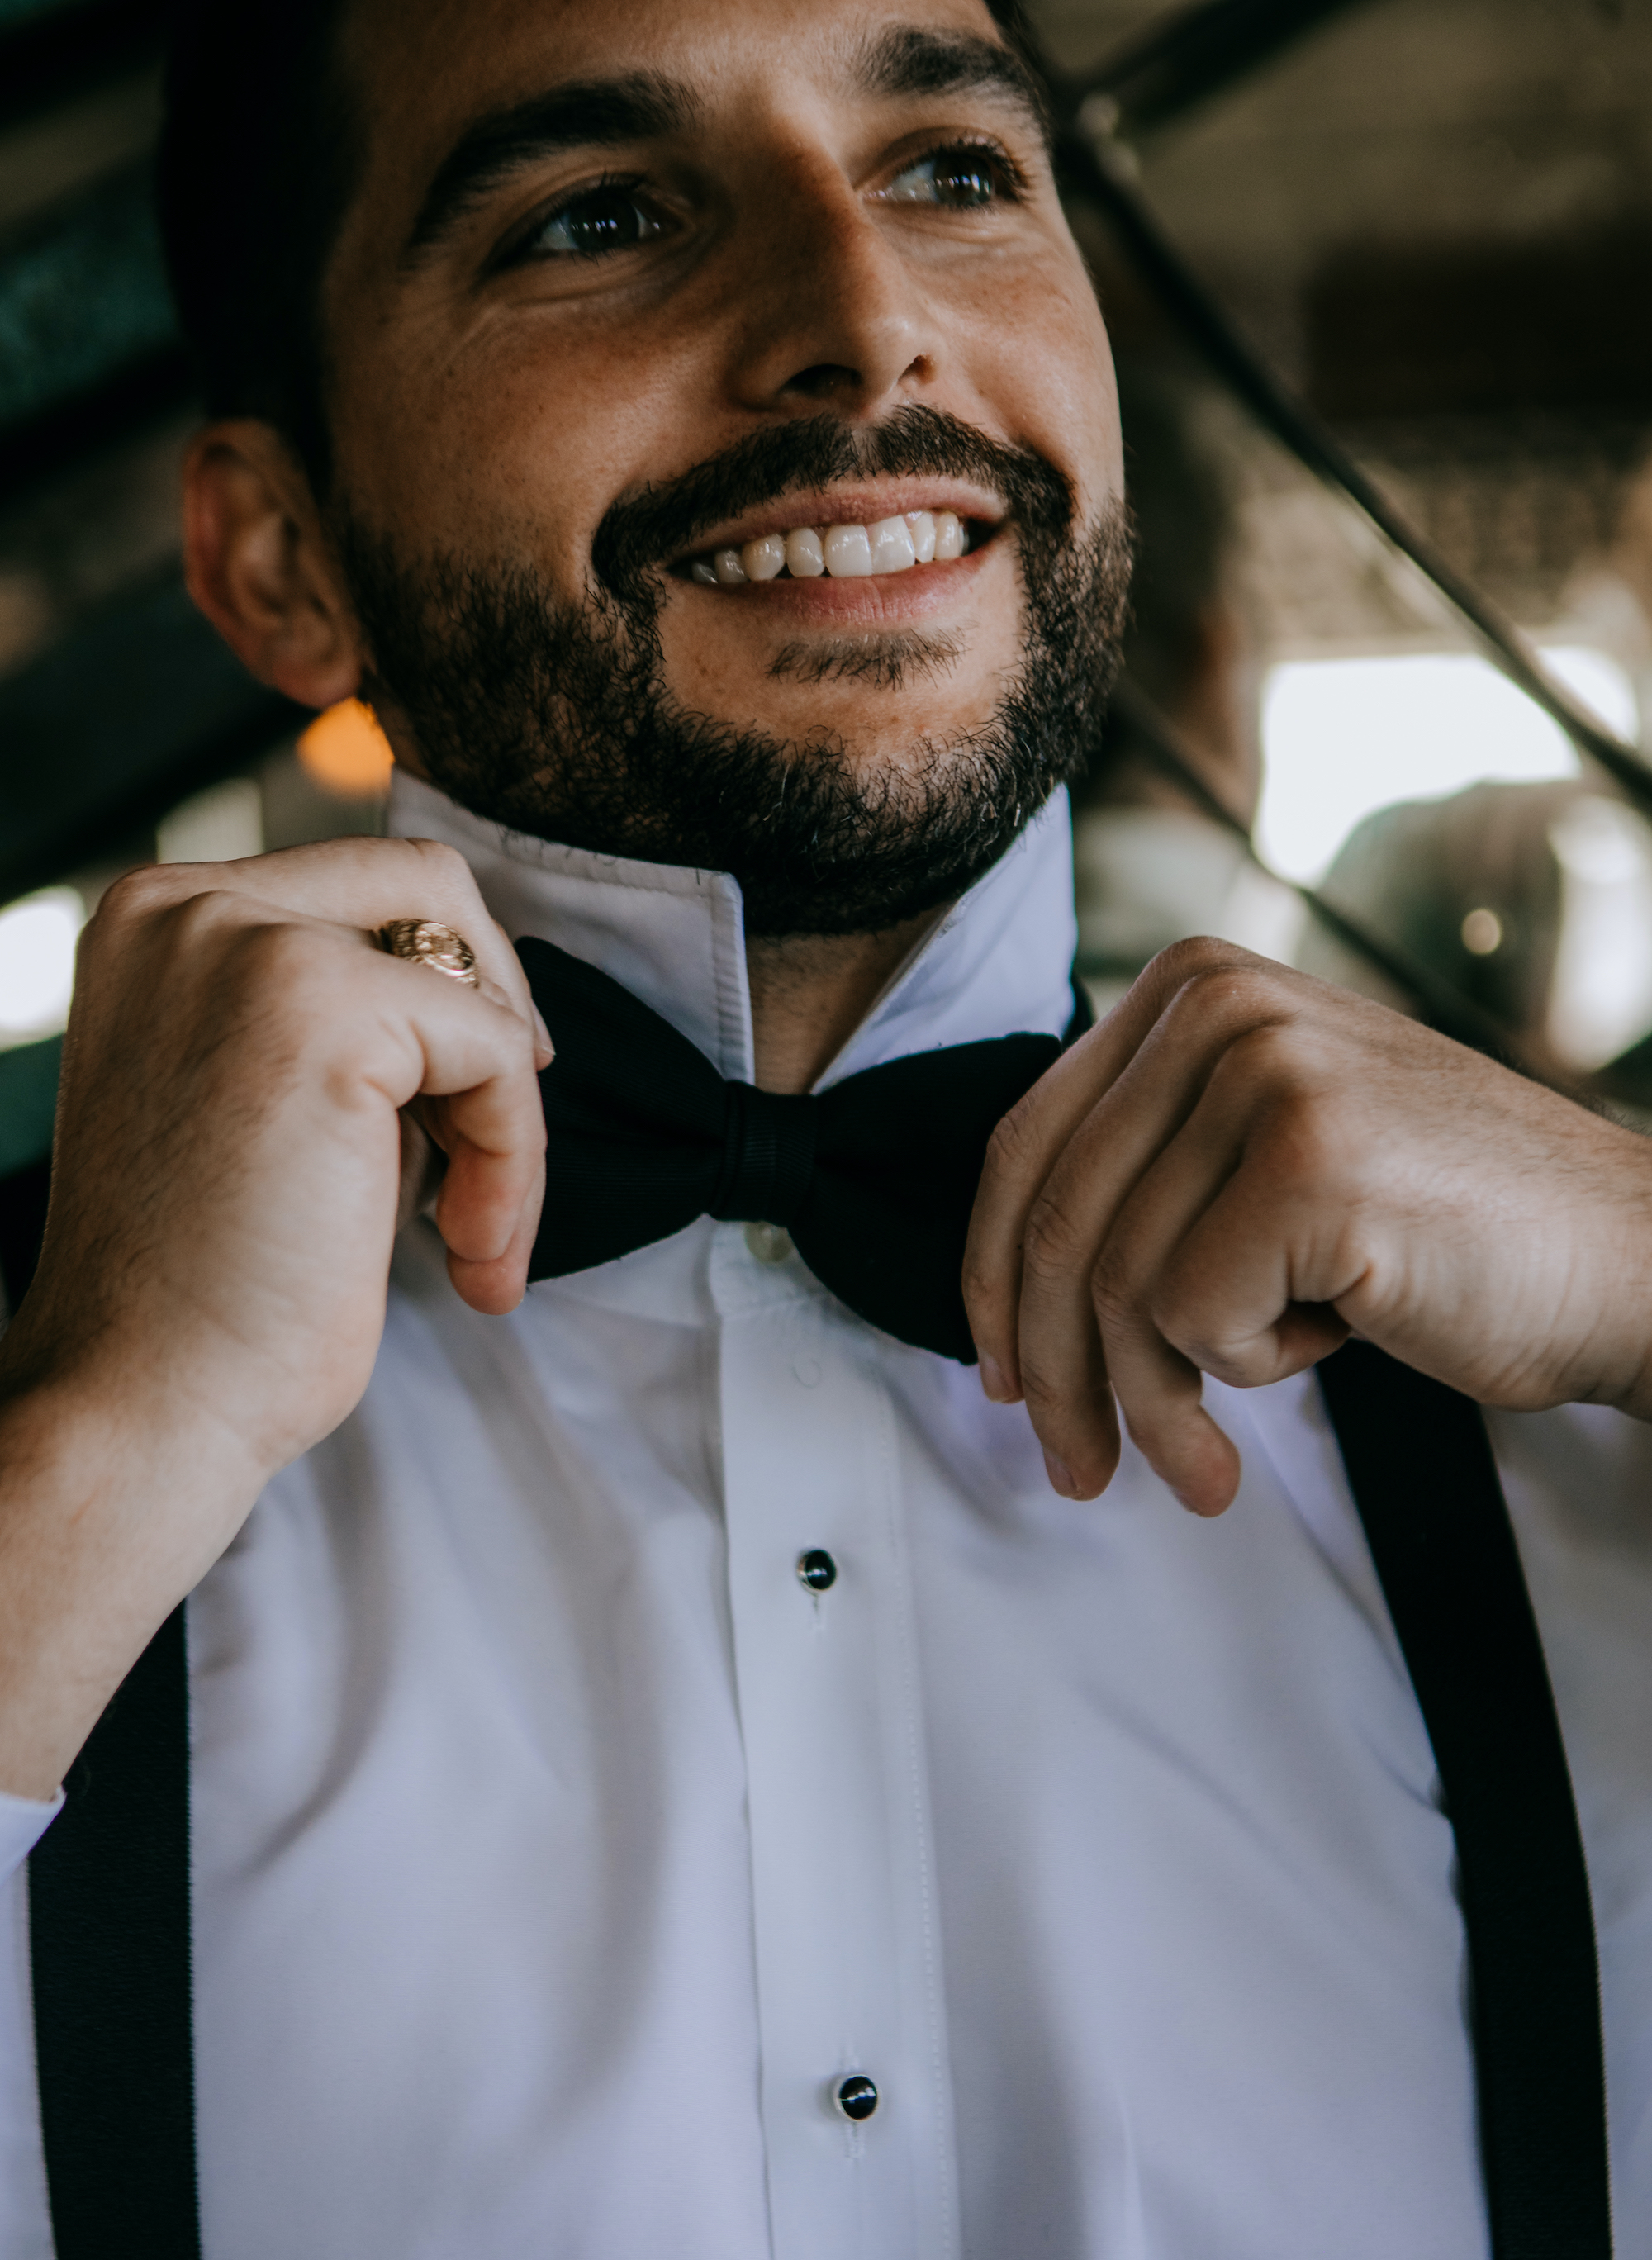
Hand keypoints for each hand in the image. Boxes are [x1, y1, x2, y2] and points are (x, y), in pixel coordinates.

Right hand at [0, 835, 547, 1796]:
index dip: (444, 998)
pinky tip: (470, 1254)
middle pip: (430, 887)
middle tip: (490, 1158)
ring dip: (505, 1118)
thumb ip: (339, 1021)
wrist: (142, 1405)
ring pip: (475, 981)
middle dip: (491, 1021)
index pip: (365, 887)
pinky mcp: (323, 1013)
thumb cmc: (206, 1291)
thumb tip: (485, 992)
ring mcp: (247, 946)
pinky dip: (515, 1160)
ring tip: (472, 1236)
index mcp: (158, 919)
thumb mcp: (259, 1102)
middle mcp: (186, 907)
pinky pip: (499, 1056)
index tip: (452, 1122)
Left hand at [963, 938, 1651, 1515]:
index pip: (1029, 1146)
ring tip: (1210, 1464)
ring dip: (1158, 1404)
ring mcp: (1263, 1069)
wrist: (1631, 1257)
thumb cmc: (1447, 1232)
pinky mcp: (1305, 1157)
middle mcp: (1215, 1003)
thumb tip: (1009, 1302)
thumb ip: (1155, 1176)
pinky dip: (1252, 1368)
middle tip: (1076, 1474)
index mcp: (1191, 986)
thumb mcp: (1273, 1156)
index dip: (992, 1280)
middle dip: (1057, 1375)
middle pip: (1055, 1222)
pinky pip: (1191, 1314)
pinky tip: (1339, 1339)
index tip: (1005, 1380)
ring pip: (1114, 1284)